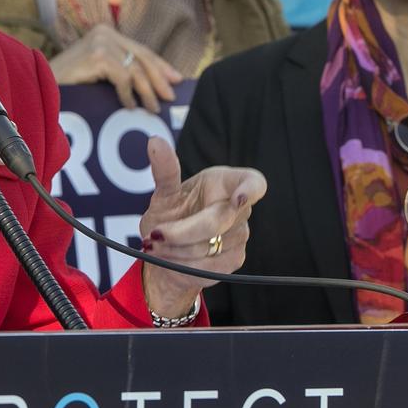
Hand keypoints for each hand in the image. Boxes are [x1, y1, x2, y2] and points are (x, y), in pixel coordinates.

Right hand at [49, 24, 181, 112]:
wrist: (38, 84)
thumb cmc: (67, 83)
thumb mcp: (98, 72)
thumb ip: (120, 70)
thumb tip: (153, 84)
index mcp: (106, 33)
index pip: (140, 50)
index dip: (160, 65)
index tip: (176, 80)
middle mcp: (104, 33)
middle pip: (141, 58)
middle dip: (159, 79)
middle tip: (170, 97)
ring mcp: (100, 42)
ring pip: (135, 69)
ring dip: (146, 92)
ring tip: (151, 109)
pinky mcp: (96, 55)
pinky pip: (122, 77)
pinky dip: (127, 94)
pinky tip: (129, 106)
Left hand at [138, 137, 265, 318]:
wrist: (167, 251)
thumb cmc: (170, 214)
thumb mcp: (164, 192)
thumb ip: (164, 170)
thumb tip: (154, 141)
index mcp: (225, 182)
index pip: (253, 182)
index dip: (250, 190)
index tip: (238, 198)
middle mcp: (238, 208)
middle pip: (218, 221)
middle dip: (181, 232)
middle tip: (154, 235)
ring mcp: (240, 235)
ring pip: (209, 247)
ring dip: (177, 250)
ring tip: (158, 245)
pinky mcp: (234, 260)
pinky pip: (208, 266)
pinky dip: (184, 264)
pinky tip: (172, 258)